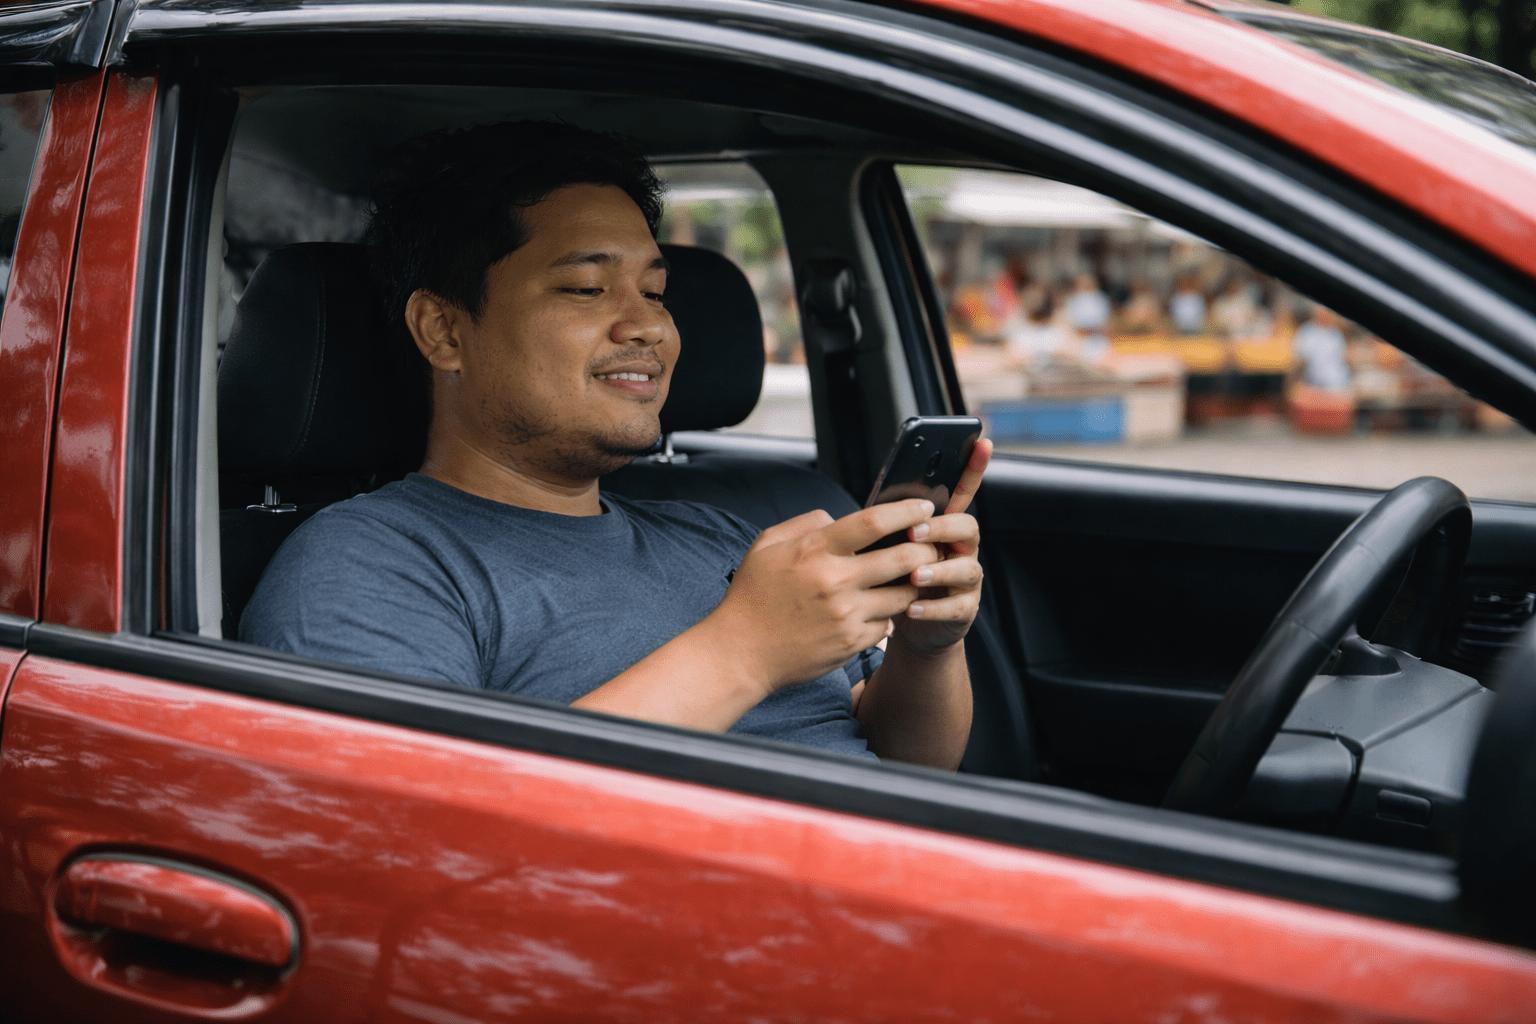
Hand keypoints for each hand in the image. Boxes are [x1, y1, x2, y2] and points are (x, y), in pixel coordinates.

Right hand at [710, 499, 940, 691]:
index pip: (873, 522)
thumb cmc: (752, 596)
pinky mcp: (851, 643)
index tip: (923, 508)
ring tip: (913, 578)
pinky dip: (888, 616)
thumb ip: (805, 524)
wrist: (741, 653)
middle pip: (903, 558)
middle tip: (933, 546)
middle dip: (927, 549)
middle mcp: (835, 581)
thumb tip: (837, 518)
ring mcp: (846, 615)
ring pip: (903, 594)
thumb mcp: (766, 546)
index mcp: (814, 551)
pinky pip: (886, 625)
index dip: (906, 511)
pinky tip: (880, 610)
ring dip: (913, 585)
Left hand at [890, 438, 992, 654]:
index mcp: (944, 527)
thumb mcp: (890, 548)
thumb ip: (887, 527)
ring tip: (913, 576)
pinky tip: (911, 609)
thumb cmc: (896, 578)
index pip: (962, 493)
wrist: (907, 626)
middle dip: (943, 528)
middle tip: (914, 533)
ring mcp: (965, 580)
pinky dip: (932, 608)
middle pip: (967, 527)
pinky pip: (955, 606)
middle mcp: (962, 549)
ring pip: (966, 568)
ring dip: (938, 569)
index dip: (973, 468)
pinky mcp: (963, 609)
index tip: (981, 442)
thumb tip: (857, 509)